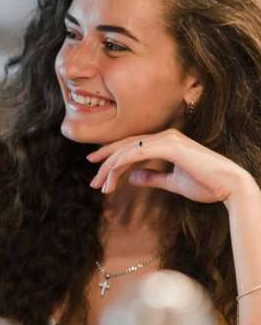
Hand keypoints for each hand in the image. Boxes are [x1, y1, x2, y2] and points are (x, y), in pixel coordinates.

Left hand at [87, 128, 247, 203]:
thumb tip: (133, 178)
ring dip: (110, 168)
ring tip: (101, 186)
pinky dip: (121, 164)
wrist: (230, 187)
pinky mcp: (169, 146)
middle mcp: (164, 136)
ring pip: (127, 150)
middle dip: (105, 163)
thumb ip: (153, 178)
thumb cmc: (207, 185)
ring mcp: (167, 139)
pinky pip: (136, 152)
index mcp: (166, 142)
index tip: (97, 171)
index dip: (112, 157)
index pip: (131, 146)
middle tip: (93, 180)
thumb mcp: (173, 183)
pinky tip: (112, 177)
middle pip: (124, 146)